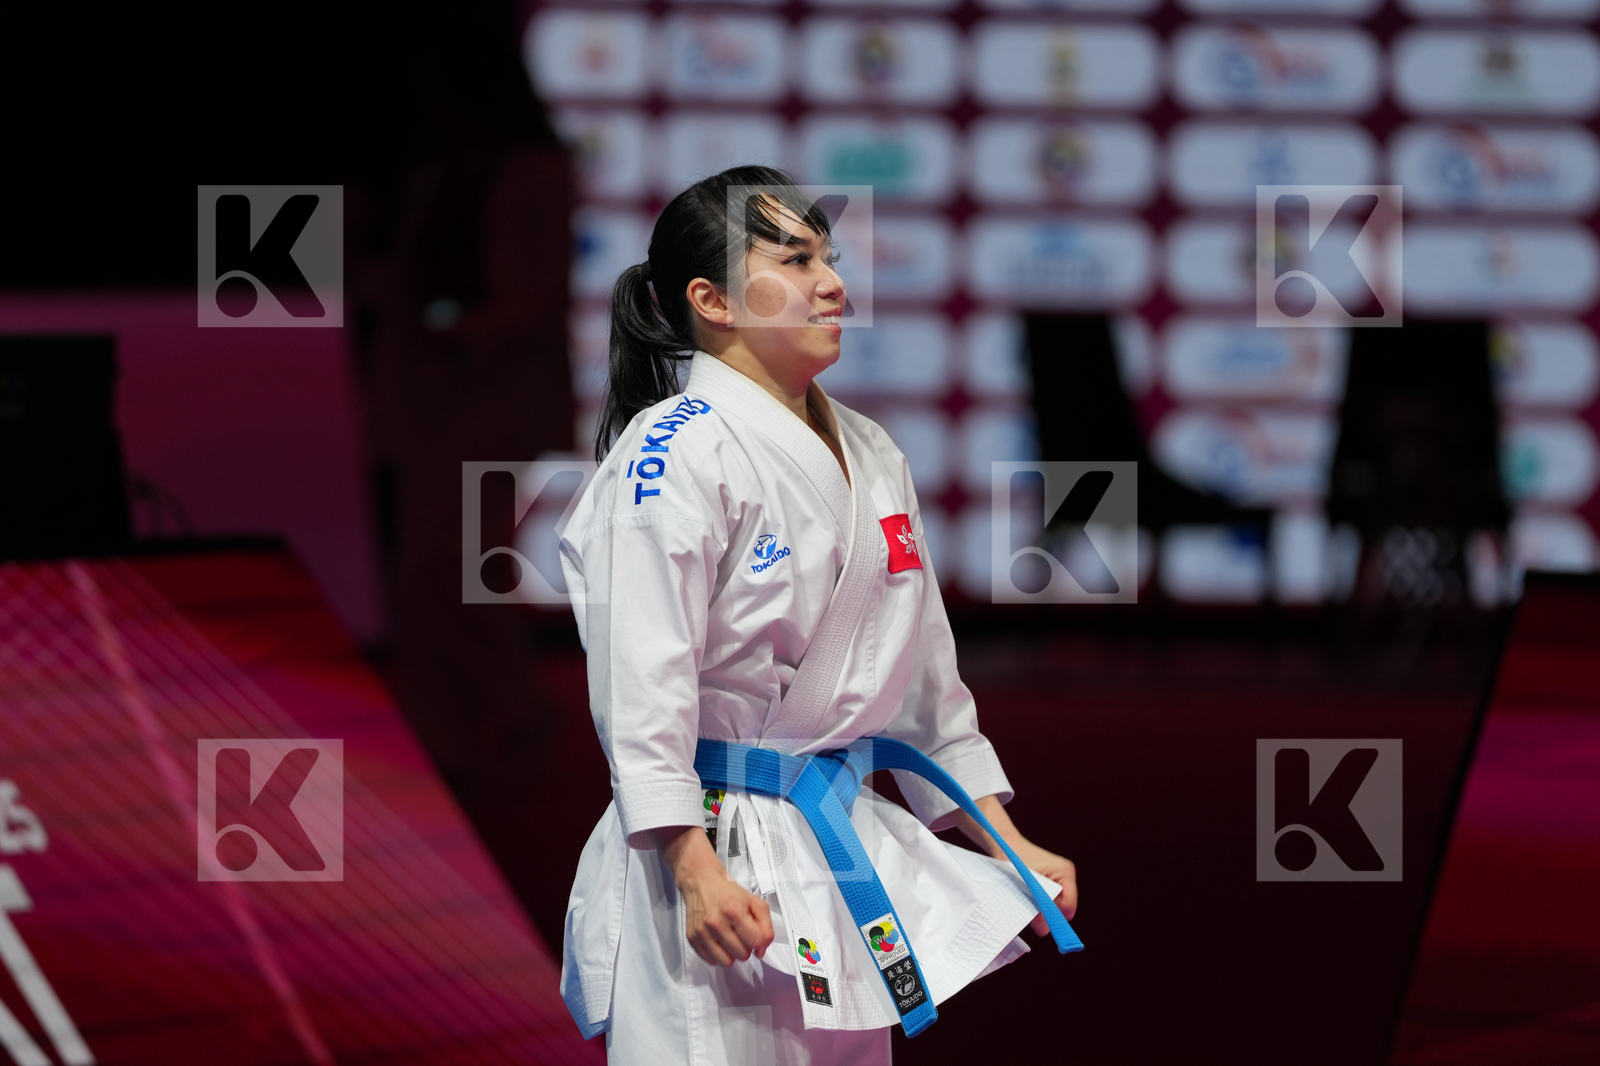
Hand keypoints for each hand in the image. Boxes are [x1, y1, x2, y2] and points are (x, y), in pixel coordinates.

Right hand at [650, 825, 774, 966]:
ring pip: (726, 962)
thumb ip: (766, 925)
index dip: (760, 942)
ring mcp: (702, 932)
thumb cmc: (729, 892)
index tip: (755, 936)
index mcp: (734, 911)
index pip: (756, 942)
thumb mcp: (754, 901)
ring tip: (731, 941)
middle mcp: (716, 923)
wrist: (701, 882)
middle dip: (746, 947)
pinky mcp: (692, 938)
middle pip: (742, 954)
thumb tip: (761, 951)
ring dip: (732, 954)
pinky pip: (711, 960)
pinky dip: (718, 955)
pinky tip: (719, 942)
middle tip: (741, 935)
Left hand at [950, 796, 1077, 934]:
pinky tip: (1027, 900)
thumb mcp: (1024, 886)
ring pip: (1054, 903)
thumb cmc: (1014, 858)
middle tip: (1032, 917)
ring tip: (1027, 906)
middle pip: (1063, 906)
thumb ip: (1035, 909)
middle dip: (1048, 914)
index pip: (1069, 905)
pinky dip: (1038, 902)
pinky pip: (1048, 898)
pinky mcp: (1050, 879)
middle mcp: (1066, 874)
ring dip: (1042, 908)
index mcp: (1065, 872)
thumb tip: (1044, 931)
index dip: (1056, 918)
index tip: (1044, 927)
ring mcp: (1059, 876)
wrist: (1004, 843)